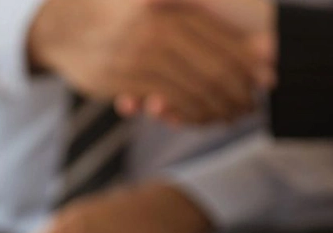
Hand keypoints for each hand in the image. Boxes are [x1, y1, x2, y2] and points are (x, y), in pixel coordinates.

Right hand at [28, 0, 272, 124]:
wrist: (63, 25)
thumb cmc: (119, 11)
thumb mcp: (155, 2)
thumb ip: (196, 16)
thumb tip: (258, 44)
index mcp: (170, 5)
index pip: (223, 39)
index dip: (250, 62)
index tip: (269, 77)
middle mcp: (157, 28)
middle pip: (214, 69)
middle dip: (238, 92)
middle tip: (251, 105)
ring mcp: (139, 56)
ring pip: (193, 91)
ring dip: (217, 109)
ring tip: (231, 115)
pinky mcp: (124, 81)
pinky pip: (168, 105)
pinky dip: (189, 115)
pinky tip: (200, 119)